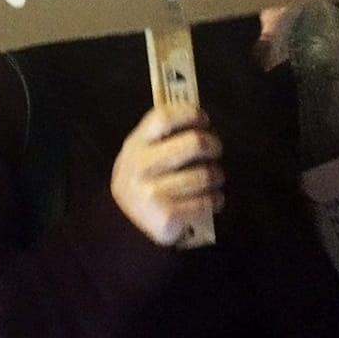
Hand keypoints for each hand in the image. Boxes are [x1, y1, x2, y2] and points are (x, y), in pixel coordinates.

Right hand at [110, 104, 223, 246]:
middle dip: (212, 145)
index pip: (164, 117)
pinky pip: (206, 201)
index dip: (189, 114)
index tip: (203, 119)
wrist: (122, 224)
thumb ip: (161, 135)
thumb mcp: (139, 153)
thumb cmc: (140, 180)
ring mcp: (154, 192)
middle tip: (214, 149)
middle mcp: (143, 165)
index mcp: (136, 144)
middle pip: (194, 143)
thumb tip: (195, 116)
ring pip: (205, 175)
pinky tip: (212, 199)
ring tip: (214, 178)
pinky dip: (215, 199)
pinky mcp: (168, 215)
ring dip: (216, 176)